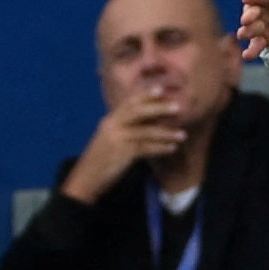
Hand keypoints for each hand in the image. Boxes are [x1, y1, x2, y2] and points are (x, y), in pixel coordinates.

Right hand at [58, 92, 190, 204]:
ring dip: (166, 132)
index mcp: (110, 121)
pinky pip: (146, 148)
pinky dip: (160, 148)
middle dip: (159, 107)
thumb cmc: (101, 161)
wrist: (85, 180)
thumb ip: (125, 130)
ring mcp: (117, 139)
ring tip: (182, 134)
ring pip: (146, 131)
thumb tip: (148, 124)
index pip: (129, 103)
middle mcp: (112, 126)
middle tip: (177, 107)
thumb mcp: (110, 141)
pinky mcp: (122, 154)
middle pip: (138, 111)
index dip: (145, 95)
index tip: (160, 89)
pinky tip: (172, 148)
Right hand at [238, 0, 268, 58]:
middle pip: (252, 11)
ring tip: (243, 35)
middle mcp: (261, 9)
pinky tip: (247, 55)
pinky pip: (255, 45)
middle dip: (249, 15)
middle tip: (246, 20)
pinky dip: (251, 50)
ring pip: (250, 29)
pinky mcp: (261, 39)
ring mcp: (259, 24)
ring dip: (248, 32)